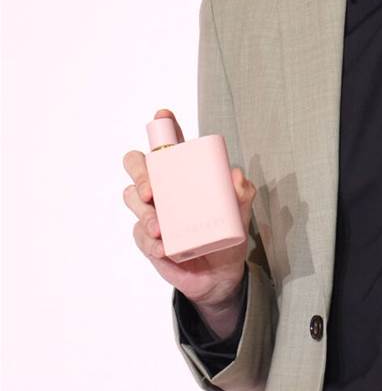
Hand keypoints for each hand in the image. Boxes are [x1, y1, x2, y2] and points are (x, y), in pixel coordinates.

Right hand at [122, 108, 254, 309]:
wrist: (221, 273)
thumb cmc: (227, 232)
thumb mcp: (240, 211)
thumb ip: (242, 191)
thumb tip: (235, 176)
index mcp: (183, 173)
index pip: (168, 144)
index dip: (162, 127)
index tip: (162, 116)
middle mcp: (163, 187)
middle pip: (137, 165)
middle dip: (139, 173)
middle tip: (151, 190)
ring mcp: (152, 212)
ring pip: (131, 198)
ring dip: (143, 213)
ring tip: (160, 229)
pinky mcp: (147, 238)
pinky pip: (139, 235)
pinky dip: (150, 242)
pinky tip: (163, 248)